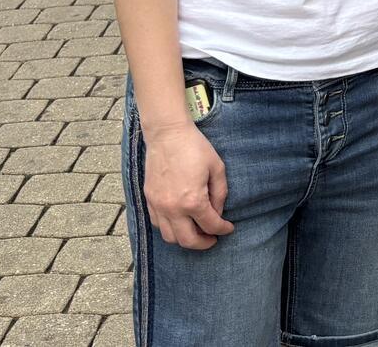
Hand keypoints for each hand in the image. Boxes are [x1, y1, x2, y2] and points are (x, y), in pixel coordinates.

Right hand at [142, 123, 233, 249]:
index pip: (210, 226)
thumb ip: (220, 194)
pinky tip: (180, 221)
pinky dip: (169, 228)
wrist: (168, 134)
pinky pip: (157, 224)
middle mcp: (173, 208)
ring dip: (184, 239)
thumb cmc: (195, 147)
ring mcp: (158, 206)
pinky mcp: (149, 200)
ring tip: (196, 231)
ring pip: (170, 237)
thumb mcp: (217, 168)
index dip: (223, 229)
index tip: (228, 228)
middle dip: (203, 243)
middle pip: (188, 241)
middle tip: (213, 239)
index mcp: (193, 201)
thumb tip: (218, 212)